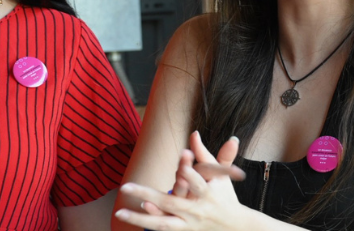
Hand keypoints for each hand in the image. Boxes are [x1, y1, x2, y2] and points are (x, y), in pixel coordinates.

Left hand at [115, 132, 247, 229]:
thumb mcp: (220, 174)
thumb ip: (205, 154)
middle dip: (147, 194)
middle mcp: (197, 210)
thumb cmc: (224, 194)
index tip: (179, 166)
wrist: (233, 226)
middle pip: (171, 203)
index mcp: (209, 194)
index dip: (189, 176)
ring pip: (162, 223)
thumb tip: (194, 133)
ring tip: (119, 212)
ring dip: (139, 218)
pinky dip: (150, 220)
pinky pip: (164, 228)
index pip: (199, 185)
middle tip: (125, 186)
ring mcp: (188, 223)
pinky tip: (133, 213)